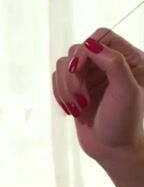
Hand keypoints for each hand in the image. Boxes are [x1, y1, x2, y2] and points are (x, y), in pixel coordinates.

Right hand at [52, 28, 143, 162]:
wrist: (112, 151)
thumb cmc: (124, 123)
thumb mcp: (126, 91)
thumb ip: (113, 63)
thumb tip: (89, 43)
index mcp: (129, 61)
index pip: (102, 36)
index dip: (86, 50)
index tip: (78, 69)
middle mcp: (109, 64)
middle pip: (77, 50)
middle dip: (73, 76)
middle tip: (80, 98)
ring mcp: (91, 76)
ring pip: (63, 64)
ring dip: (65, 87)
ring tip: (77, 107)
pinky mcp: (76, 87)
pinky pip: (56, 78)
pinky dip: (59, 93)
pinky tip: (72, 109)